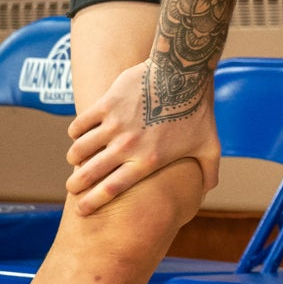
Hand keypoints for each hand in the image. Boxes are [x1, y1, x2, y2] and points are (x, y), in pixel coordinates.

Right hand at [65, 58, 220, 215]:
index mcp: (148, 161)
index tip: (82, 210)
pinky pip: (79, 124)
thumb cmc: (198, 111)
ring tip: (76, 160)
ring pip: (79, 150)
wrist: (184, 73)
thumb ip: (209, 172)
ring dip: (74, 158)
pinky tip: (79, 135)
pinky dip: (76, 132)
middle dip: (76, 185)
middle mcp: (128, 146)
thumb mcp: (209, 146)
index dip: (92, 202)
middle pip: (89, 174)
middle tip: (72, 187)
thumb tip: (206, 193)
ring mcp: (115, 124)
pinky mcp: (107, 104)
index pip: (111, 190)